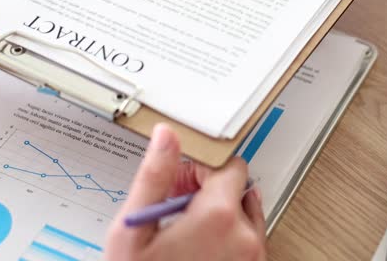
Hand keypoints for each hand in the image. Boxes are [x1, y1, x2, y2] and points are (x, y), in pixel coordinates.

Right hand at [107, 124, 265, 260]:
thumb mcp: (134, 229)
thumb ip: (154, 176)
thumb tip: (166, 138)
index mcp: (219, 217)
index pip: (228, 165)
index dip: (199, 168)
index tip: (180, 180)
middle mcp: (245, 237)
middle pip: (237, 190)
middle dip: (207, 192)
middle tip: (174, 207)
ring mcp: (252, 260)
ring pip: (244, 217)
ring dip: (218, 216)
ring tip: (183, 232)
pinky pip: (247, 243)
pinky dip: (227, 240)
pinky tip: (196, 250)